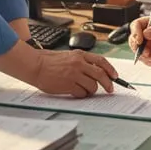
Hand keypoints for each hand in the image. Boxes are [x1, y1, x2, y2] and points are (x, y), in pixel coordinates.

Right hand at [0, 41, 116, 98]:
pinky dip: (81, 95)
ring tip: (83, 89)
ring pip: (92, 86)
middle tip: (110, 89)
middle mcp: (79, 63)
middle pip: (101, 75)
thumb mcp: (69, 56)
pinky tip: (75, 92)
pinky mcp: (68, 85)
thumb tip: (97, 72)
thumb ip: (82, 62)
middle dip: (108, 84)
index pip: (101, 61)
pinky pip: (82, 93)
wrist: (36, 66)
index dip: (110, 70)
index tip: (115, 76)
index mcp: (80, 55)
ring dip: (91, 90)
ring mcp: (74, 74)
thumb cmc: (50, 62)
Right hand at [128, 18, 150, 65]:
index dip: (135, 33)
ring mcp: (148, 45)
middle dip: (139, 48)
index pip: (135, 26)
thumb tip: (146, 33)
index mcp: (148, 23)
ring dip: (146, 57)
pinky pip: (146, 61)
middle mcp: (145, 34)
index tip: (139, 41)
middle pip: (133, 40)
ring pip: (138, 52)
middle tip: (148, 53)